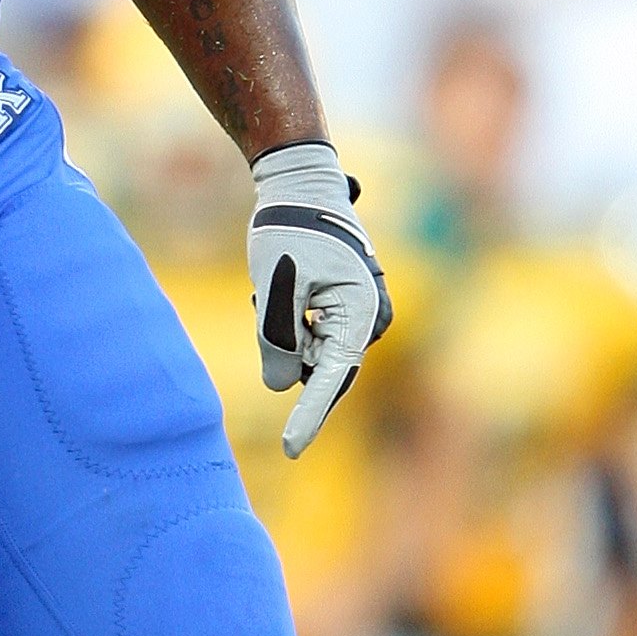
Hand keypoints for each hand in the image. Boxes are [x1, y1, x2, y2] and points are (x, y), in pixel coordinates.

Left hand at [248, 140, 391, 456]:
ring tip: (269, 288)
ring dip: (286, 336)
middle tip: (266, 304)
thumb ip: (277, 338)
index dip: (308, 417)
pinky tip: (279, 291)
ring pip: (315, 356)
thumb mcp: (273, 284)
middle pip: (327, 373)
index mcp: (361, 310)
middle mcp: (370, 317)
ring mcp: (361, 314)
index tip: (289, 450)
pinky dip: (292, 327)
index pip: (333, 378)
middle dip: (290, 358)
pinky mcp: (346, 311)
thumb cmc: (287, 227)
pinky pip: (315, 339)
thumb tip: (282, 386)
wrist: (299, 184)